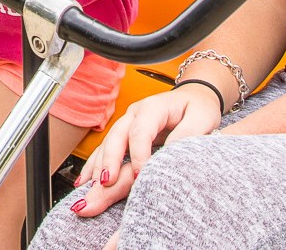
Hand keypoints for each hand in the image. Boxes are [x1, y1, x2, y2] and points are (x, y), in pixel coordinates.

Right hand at [70, 85, 221, 219]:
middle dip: (109, 160)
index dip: (138, 154)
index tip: (139, 176)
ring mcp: (127, 124)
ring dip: (98, 166)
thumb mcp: (201, 118)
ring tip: (90, 187)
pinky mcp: (125, 136)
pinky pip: (106, 150)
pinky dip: (94, 166)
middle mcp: (135, 114)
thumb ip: (187, 135)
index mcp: (153, 107)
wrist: (194, 97)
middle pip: (117, 136)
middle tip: (105, 183)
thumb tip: (170, 155)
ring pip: (107, 144)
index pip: (141, 131)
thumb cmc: (198, 108)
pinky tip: (84, 182)